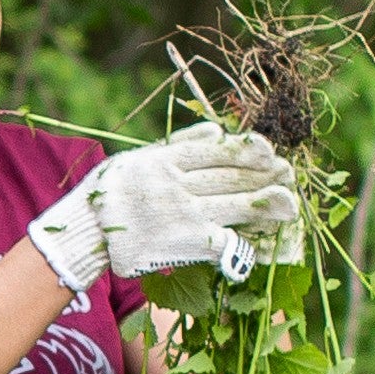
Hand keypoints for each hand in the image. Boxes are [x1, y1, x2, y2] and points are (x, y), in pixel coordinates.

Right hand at [23, 126, 306, 293]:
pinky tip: (261, 243)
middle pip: (230, 176)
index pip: (215, 150)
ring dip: (266, 205)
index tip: (269, 149)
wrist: (84, 233)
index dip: (246, 149)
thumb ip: (178, 144)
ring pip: (234, 205)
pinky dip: (244, 243)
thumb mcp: (137, 158)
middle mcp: (176, 183)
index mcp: (164, 159)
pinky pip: (224, 241)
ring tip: (290, 204)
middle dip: (264, 174)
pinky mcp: (184, 243)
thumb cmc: (108, 195)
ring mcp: (182, 214)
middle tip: (289, 174)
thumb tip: (217, 130)